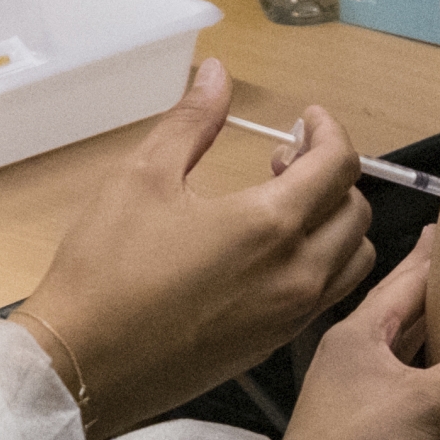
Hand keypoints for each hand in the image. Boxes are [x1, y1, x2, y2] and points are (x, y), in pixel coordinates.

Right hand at [17, 58, 378, 436]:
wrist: (84, 365)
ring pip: (353, 259)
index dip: (329, 130)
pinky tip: (271, 253)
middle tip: (282, 160)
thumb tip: (217, 73)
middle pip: (356, 210)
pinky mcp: (273, 345)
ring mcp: (290, 315)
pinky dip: (322, 263)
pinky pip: (327, 296)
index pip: (339, 164)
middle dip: (331, 174)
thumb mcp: (143, 177)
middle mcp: (297, 273)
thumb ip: (191, 121)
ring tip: (283, 207)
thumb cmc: (106, 267)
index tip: (306, 119)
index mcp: (270, 224)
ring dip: (335, 222)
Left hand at [279, 241, 439, 439]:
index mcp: (359, 332)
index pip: (408, 276)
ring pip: (404, 351)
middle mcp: (352, 355)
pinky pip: (406, 389)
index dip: (439, 252)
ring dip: (437, 335)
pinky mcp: (362, 430)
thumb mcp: (431, 399)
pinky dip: (434, 378)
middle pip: (405, 310)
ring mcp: (354, 394)